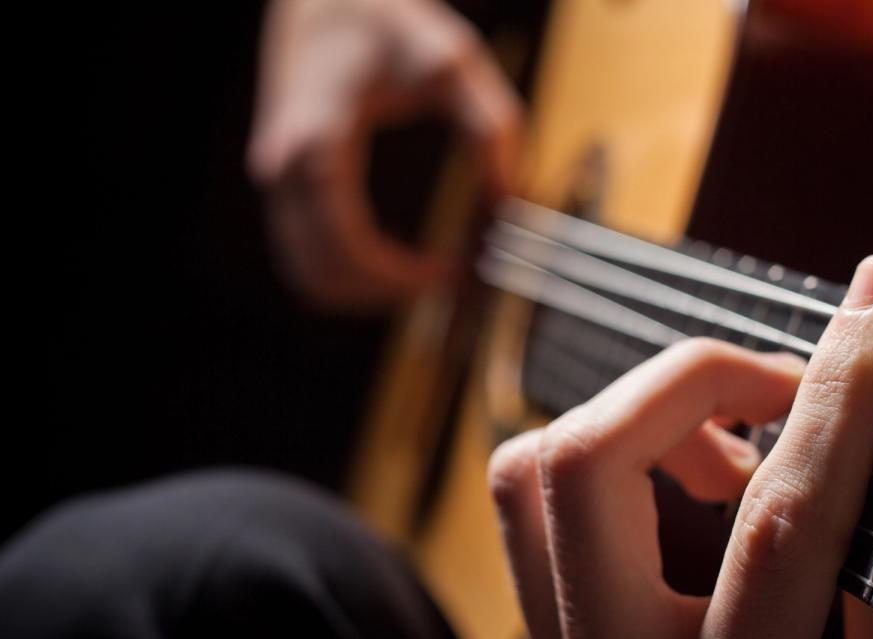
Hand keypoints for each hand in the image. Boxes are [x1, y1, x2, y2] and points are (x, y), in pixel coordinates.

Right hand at [248, 0, 520, 310]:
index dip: (401, 277)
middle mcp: (285, 167)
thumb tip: (509, 201)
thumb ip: (490, 128)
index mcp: (321, 140)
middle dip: (390, 293)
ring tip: (426, 274)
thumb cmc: (381, 19)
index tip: (451, 273)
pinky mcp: (283, 187)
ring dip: (367, 292)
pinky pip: (306, 257)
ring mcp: (277, 181)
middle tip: (448, 280)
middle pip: (324, 275)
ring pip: (310, 277)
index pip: (349, 246)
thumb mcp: (453, 62)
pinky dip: (349, 274)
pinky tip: (396, 259)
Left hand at [489, 256, 872, 638]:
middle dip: (694, 375)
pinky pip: (534, 509)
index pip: (780, 525)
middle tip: (789, 387)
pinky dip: (608, 457)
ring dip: (640, 415)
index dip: (841, 396)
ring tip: (736, 450)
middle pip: (588, 464)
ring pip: (533, 471)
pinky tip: (686, 494)